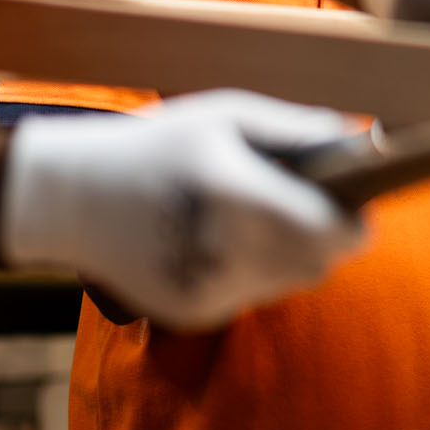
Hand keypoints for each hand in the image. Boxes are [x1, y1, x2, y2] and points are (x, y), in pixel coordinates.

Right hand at [0, 90, 364, 330]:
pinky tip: (219, 239)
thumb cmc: (156, 145)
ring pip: (287, 282)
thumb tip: (355, 140)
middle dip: (326, 238)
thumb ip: (294, 128)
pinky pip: (250, 296)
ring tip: (255, 216)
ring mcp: (205, 290)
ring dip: (289, 254)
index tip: (357, 205)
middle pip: (318, 264)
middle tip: (312, 207)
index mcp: (234, 195)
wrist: (71, 198)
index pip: (328, 231)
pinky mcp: (192, 314)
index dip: (354, 221)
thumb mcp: (224, 115)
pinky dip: (250, 270)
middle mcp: (221, 252)